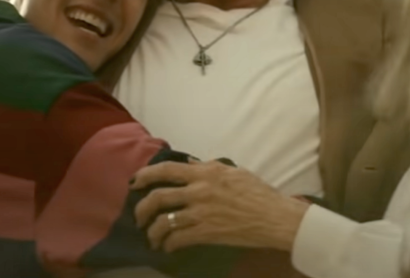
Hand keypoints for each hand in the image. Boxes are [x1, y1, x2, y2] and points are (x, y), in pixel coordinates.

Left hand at [130, 160, 309, 252]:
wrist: (274, 216)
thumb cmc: (257, 192)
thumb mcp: (232, 171)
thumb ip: (208, 166)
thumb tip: (189, 163)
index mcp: (205, 172)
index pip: (166, 170)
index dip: (145, 175)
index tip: (135, 183)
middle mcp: (198, 191)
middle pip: (158, 197)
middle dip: (141, 208)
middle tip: (138, 217)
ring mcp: (201, 213)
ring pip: (163, 222)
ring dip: (152, 231)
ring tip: (151, 236)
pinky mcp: (206, 233)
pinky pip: (177, 239)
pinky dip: (167, 244)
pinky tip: (167, 247)